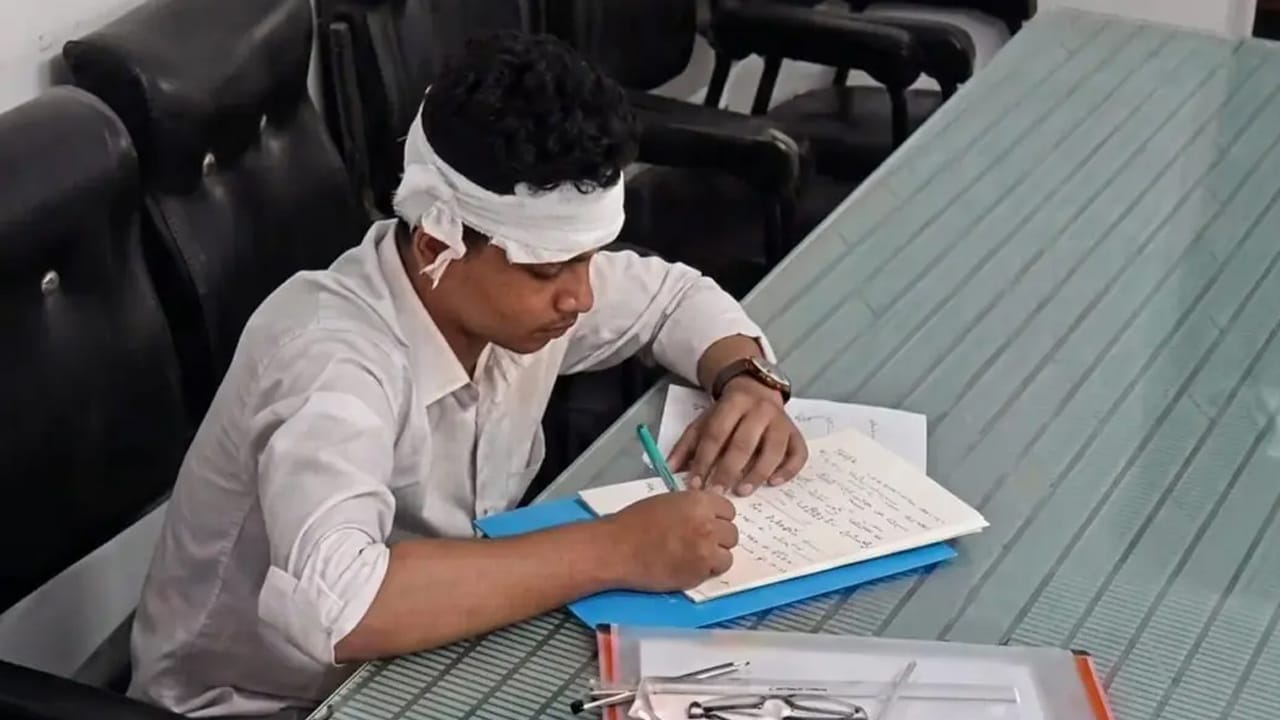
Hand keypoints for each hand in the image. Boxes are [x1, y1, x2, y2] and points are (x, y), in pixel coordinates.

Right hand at [604, 490, 737, 591]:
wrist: (618, 549)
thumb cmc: (635, 521)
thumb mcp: (668, 501)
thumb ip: (692, 507)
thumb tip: (706, 514)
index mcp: (700, 502)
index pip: (729, 510)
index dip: (718, 517)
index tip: (708, 523)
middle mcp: (708, 526)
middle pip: (732, 534)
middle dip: (719, 538)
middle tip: (701, 542)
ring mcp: (706, 552)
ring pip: (727, 556)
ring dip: (715, 557)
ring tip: (696, 557)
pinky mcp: (698, 574)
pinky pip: (713, 573)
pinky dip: (704, 571)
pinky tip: (686, 567)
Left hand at [668, 377, 807, 495]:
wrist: (757, 389)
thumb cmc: (728, 414)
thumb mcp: (704, 421)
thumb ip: (687, 444)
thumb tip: (669, 469)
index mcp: (733, 403)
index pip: (717, 434)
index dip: (704, 460)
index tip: (695, 484)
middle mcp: (760, 409)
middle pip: (744, 443)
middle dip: (728, 470)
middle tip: (717, 492)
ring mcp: (782, 422)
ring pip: (773, 450)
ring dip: (757, 473)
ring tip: (743, 491)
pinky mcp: (796, 433)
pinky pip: (798, 454)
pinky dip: (788, 470)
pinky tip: (774, 482)